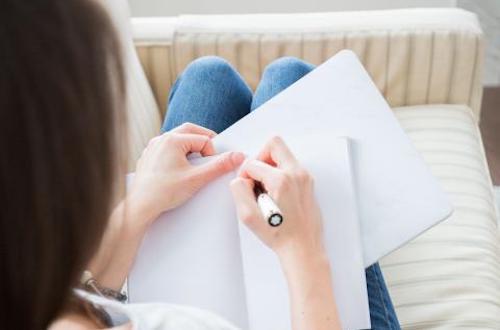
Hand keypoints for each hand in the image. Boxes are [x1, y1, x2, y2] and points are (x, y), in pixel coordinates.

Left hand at [128, 123, 244, 224]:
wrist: (140, 206)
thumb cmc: (163, 192)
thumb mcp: (197, 179)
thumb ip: (219, 166)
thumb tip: (236, 156)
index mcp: (173, 140)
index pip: (204, 139)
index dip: (212, 153)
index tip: (211, 168)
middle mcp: (161, 139)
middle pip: (190, 131)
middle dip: (203, 141)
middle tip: (211, 154)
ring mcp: (153, 147)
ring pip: (178, 138)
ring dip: (190, 146)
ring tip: (195, 162)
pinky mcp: (149, 157)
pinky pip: (167, 148)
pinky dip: (177, 153)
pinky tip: (179, 168)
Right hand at [229, 136, 324, 258]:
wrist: (303, 249)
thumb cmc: (280, 235)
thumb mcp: (248, 216)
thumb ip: (238, 190)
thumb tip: (241, 179)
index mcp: (282, 180)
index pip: (253, 163)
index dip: (244, 174)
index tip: (247, 188)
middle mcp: (297, 174)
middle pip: (274, 144)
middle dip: (259, 157)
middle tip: (256, 176)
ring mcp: (305, 177)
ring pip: (283, 154)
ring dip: (270, 166)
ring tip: (266, 188)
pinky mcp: (308, 183)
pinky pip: (291, 166)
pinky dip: (280, 173)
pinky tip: (275, 193)